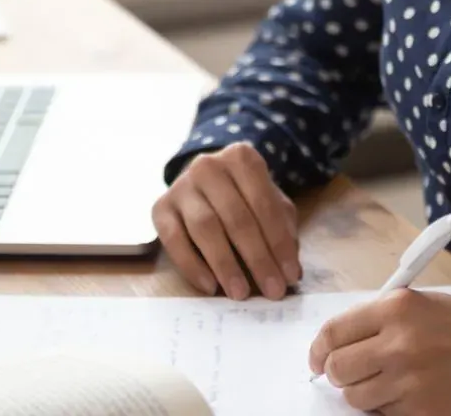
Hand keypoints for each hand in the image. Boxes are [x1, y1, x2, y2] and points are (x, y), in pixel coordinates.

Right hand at [151, 142, 300, 300]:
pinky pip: (174, 240)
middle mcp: (208, 166)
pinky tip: (211, 286)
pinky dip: (193, 266)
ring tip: (241, 293)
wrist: (201, 182)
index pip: (264, 204)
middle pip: (236, 217)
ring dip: (226, 264)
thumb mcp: (268, 201)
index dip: (279, 243)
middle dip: (257, 258)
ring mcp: (181, 185)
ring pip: (205, 228)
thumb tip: (290, 269)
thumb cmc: (242, 194)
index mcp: (241, 157)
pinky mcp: (159, 208)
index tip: (291, 276)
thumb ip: (282, 228)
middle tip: (272, 290)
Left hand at [308, 291, 450, 415]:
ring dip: (365, 395)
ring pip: (356, 399)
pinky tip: (414, 394)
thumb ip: (382, 319)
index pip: (332, 332)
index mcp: (396, 308)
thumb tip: (340, 344)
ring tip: (390, 383)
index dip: (318, 349)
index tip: (317, 359)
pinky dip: (391, 410)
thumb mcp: (424, 304)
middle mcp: (398, 344)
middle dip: (339, 374)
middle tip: (353, 373)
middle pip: (337, 370)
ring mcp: (410, 382)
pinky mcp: (423, 413)